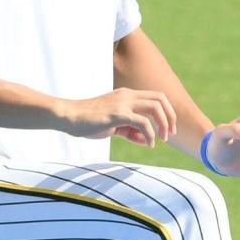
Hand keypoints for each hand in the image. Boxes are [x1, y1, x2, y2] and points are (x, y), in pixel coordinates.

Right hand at [60, 88, 175, 146]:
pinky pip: (143, 123)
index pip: (155, 97)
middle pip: (160, 99)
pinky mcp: (118, 114)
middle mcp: (127, 95)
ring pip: (155, 107)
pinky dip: (150, 135)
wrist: (68, 116)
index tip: (167, 129)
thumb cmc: (87, 121)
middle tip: (170, 134)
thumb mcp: (113, 126)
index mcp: (126, 95)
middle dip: (170, 116)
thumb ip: (130, 130)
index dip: (166, 112)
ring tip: (161, 139)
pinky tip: (148, 144)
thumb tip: (146, 139)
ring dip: (163, 124)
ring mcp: (122, 103)